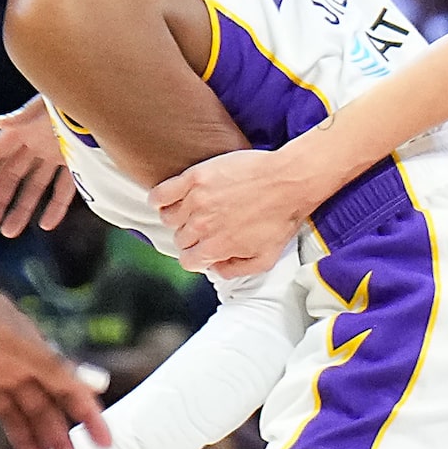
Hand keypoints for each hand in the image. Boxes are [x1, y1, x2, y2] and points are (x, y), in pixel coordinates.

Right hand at [0, 98, 77, 237]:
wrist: (105, 97)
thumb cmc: (70, 95)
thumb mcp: (45, 103)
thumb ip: (24, 115)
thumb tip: (0, 123)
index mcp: (21, 130)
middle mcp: (33, 144)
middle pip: (10, 178)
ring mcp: (54, 154)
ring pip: (34, 187)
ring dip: (22, 209)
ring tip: (9, 233)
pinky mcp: (75, 161)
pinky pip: (64, 189)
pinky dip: (56, 206)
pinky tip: (47, 224)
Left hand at [0, 276, 107, 448]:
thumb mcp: (15, 339)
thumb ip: (53, 365)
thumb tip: (96, 384)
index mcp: (30, 352)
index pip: (68, 390)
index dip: (89, 417)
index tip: (105, 446)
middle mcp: (7, 365)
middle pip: (41, 412)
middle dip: (59, 445)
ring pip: (8, 419)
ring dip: (25, 447)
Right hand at [150, 147, 318, 277]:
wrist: (288, 182)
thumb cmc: (281, 218)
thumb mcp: (266, 258)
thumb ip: (237, 269)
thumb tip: (215, 270)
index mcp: (218, 247)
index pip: (188, 261)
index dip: (196, 258)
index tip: (202, 250)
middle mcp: (202, 226)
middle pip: (180, 239)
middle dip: (191, 238)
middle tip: (205, 228)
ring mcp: (197, 201)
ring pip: (168, 218)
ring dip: (177, 219)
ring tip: (191, 213)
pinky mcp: (195, 178)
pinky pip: (161, 193)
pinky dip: (159, 199)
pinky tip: (166, 200)